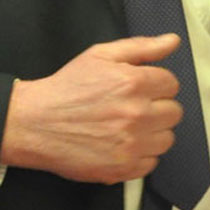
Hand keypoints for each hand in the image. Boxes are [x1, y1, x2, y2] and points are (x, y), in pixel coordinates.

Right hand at [0, 35, 182, 183]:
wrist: (35, 123)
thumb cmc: (68, 87)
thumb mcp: (102, 54)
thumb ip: (143, 47)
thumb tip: (172, 41)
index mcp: (134, 83)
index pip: (172, 84)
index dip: (157, 84)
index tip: (143, 88)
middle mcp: (136, 114)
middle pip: (174, 112)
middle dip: (158, 107)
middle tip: (136, 107)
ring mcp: (130, 144)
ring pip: (166, 139)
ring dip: (153, 133)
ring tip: (131, 126)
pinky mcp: (121, 169)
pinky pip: (151, 164)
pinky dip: (141, 156)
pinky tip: (124, 144)